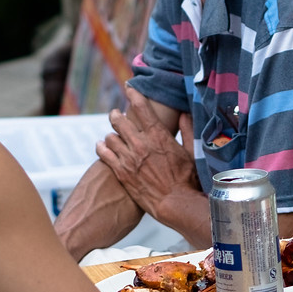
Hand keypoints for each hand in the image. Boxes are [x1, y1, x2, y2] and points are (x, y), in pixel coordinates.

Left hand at [95, 86, 196, 216]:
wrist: (175, 203)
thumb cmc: (187, 180)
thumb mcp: (191, 152)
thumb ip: (187, 130)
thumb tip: (184, 114)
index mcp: (158, 136)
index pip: (141, 107)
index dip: (133, 94)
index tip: (128, 88)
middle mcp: (140, 143)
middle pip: (119, 120)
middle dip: (116, 115)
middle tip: (116, 114)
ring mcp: (129, 158)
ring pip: (110, 136)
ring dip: (111, 134)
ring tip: (112, 135)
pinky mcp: (121, 172)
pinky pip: (103, 153)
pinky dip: (101, 147)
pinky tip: (101, 146)